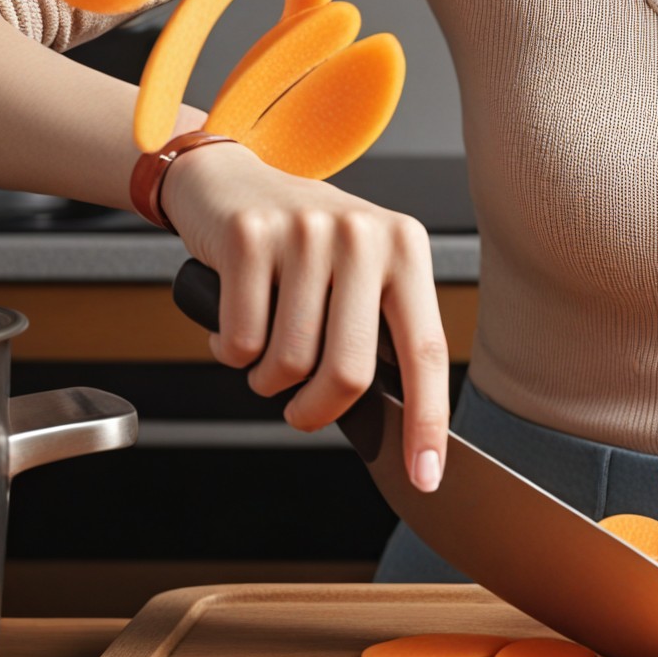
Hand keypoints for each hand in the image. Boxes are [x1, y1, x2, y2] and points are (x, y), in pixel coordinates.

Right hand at [160, 137, 448, 491]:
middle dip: (317, 411)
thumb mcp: (359, 271)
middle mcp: (363, 234)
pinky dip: (230, 351)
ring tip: (266, 348)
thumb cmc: (302, 245)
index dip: (427, 420)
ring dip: (268, 380)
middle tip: (300, 407)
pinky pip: (239, 341)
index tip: (428, 474)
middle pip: (349, 371)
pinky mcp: (249, 237)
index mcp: (404, 247)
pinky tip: (236, 319)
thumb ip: (381, 330)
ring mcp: (306, 232)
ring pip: (288, 363)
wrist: (230, 183)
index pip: (424, 350)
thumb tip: (401, 420)